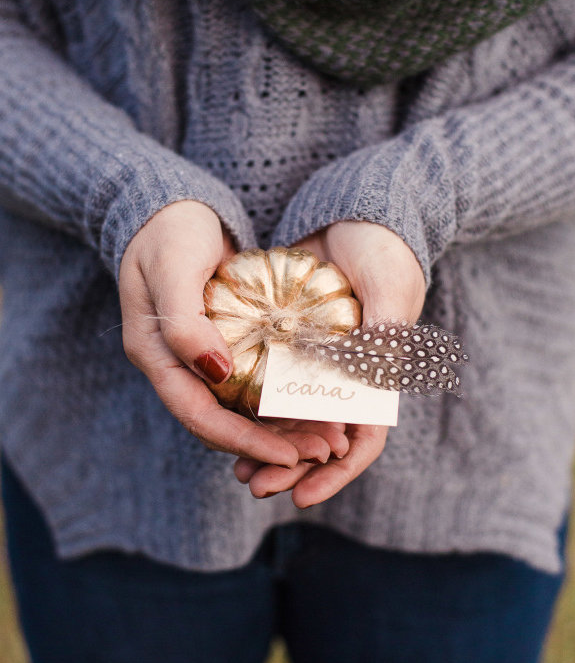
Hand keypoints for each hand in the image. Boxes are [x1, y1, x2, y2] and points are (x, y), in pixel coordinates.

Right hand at [118, 201, 346, 465]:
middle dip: (272, 443)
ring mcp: (199, 359)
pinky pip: (253, 384)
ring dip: (283, 427)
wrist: (170, 206)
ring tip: (330, 437)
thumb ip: (185, 321)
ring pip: (242, 410)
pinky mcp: (222, 346)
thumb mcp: (173, 268)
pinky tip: (317, 404)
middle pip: (224, 423)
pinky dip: (282, 398)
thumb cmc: (169, 231)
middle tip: (325, 450)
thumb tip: (215, 371)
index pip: (199, 416)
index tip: (289, 456)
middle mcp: (177, 367)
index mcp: (156, 356)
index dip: (243, 441)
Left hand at [234, 221, 425, 504]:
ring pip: (292, 420)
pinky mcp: (289, 344)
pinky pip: (270, 385)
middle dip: (290, 467)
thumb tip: (367, 387)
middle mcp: (346, 378)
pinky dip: (253, 408)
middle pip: (321, 439)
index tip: (302, 497)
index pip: (363, 440)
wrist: (355, 212)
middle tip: (254, 485)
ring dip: (267, 446)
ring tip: (236, 469)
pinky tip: (226, 419)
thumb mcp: (390, 288)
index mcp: (378, 377)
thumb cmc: (385, 250)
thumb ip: (383, 334)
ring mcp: (316, 363)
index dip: (337, 474)